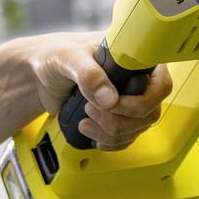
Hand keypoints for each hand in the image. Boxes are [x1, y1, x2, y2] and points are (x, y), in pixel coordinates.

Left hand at [17, 32, 171, 149]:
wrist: (37, 75)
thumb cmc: (53, 55)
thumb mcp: (67, 58)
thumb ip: (89, 75)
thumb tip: (110, 99)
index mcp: (133, 57)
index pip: (160, 83)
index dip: (144, 99)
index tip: (115, 103)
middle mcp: (134, 79)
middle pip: (150, 111)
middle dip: (120, 119)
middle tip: (92, 110)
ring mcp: (127, 100)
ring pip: (139, 128)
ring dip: (113, 133)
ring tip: (86, 122)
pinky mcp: (116, 117)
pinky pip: (127, 138)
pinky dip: (112, 142)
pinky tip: (94, 136)